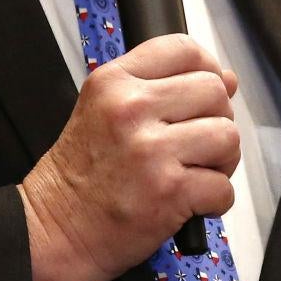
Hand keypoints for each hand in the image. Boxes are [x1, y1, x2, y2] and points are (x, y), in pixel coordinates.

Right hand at [18, 34, 238, 280]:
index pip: (183, 49)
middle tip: (197, 145)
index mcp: (114, 82)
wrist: (54, 231)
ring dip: (221, 161)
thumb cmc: (80, 176)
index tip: (204, 93)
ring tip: (196, 173)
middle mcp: (132, 109)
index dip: (206, 69)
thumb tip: (226, 78)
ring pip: (227, 136)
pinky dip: (215, 201)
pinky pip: (223, 186)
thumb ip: (161, 89)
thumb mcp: (105, 112)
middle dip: (217, 119)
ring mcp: (151, 150)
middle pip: (213, 91)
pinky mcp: (169, 191)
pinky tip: (191, 203)